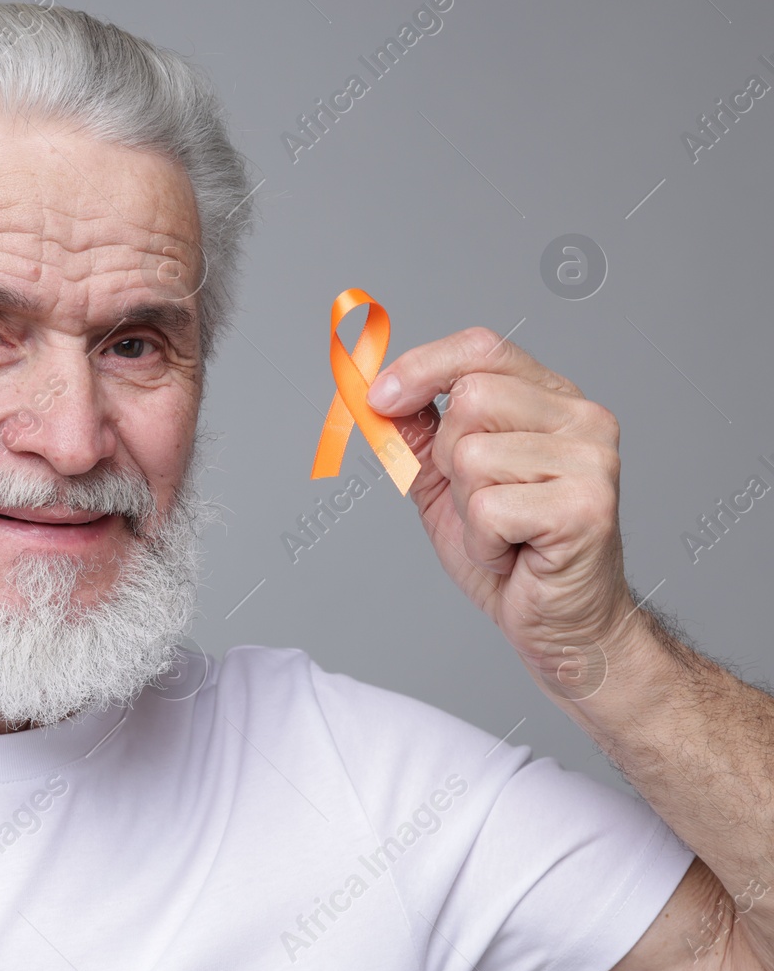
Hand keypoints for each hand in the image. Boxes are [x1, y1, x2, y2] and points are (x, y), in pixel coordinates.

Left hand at [365, 327, 634, 701]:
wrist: (561, 623)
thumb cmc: (512, 553)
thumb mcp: (448, 482)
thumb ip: (419, 434)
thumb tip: (378, 393)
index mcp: (553, 400)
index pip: (483, 347)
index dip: (422, 366)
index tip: (380, 397)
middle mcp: (582, 420)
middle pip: (471, 398)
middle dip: (449, 458)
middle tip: (478, 501)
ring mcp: (590, 462)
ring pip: (472, 457)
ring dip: (467, 508)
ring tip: (501, 531)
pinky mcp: (585, 508)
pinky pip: (487, 508)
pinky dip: (482, 542)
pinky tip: (511, 555)